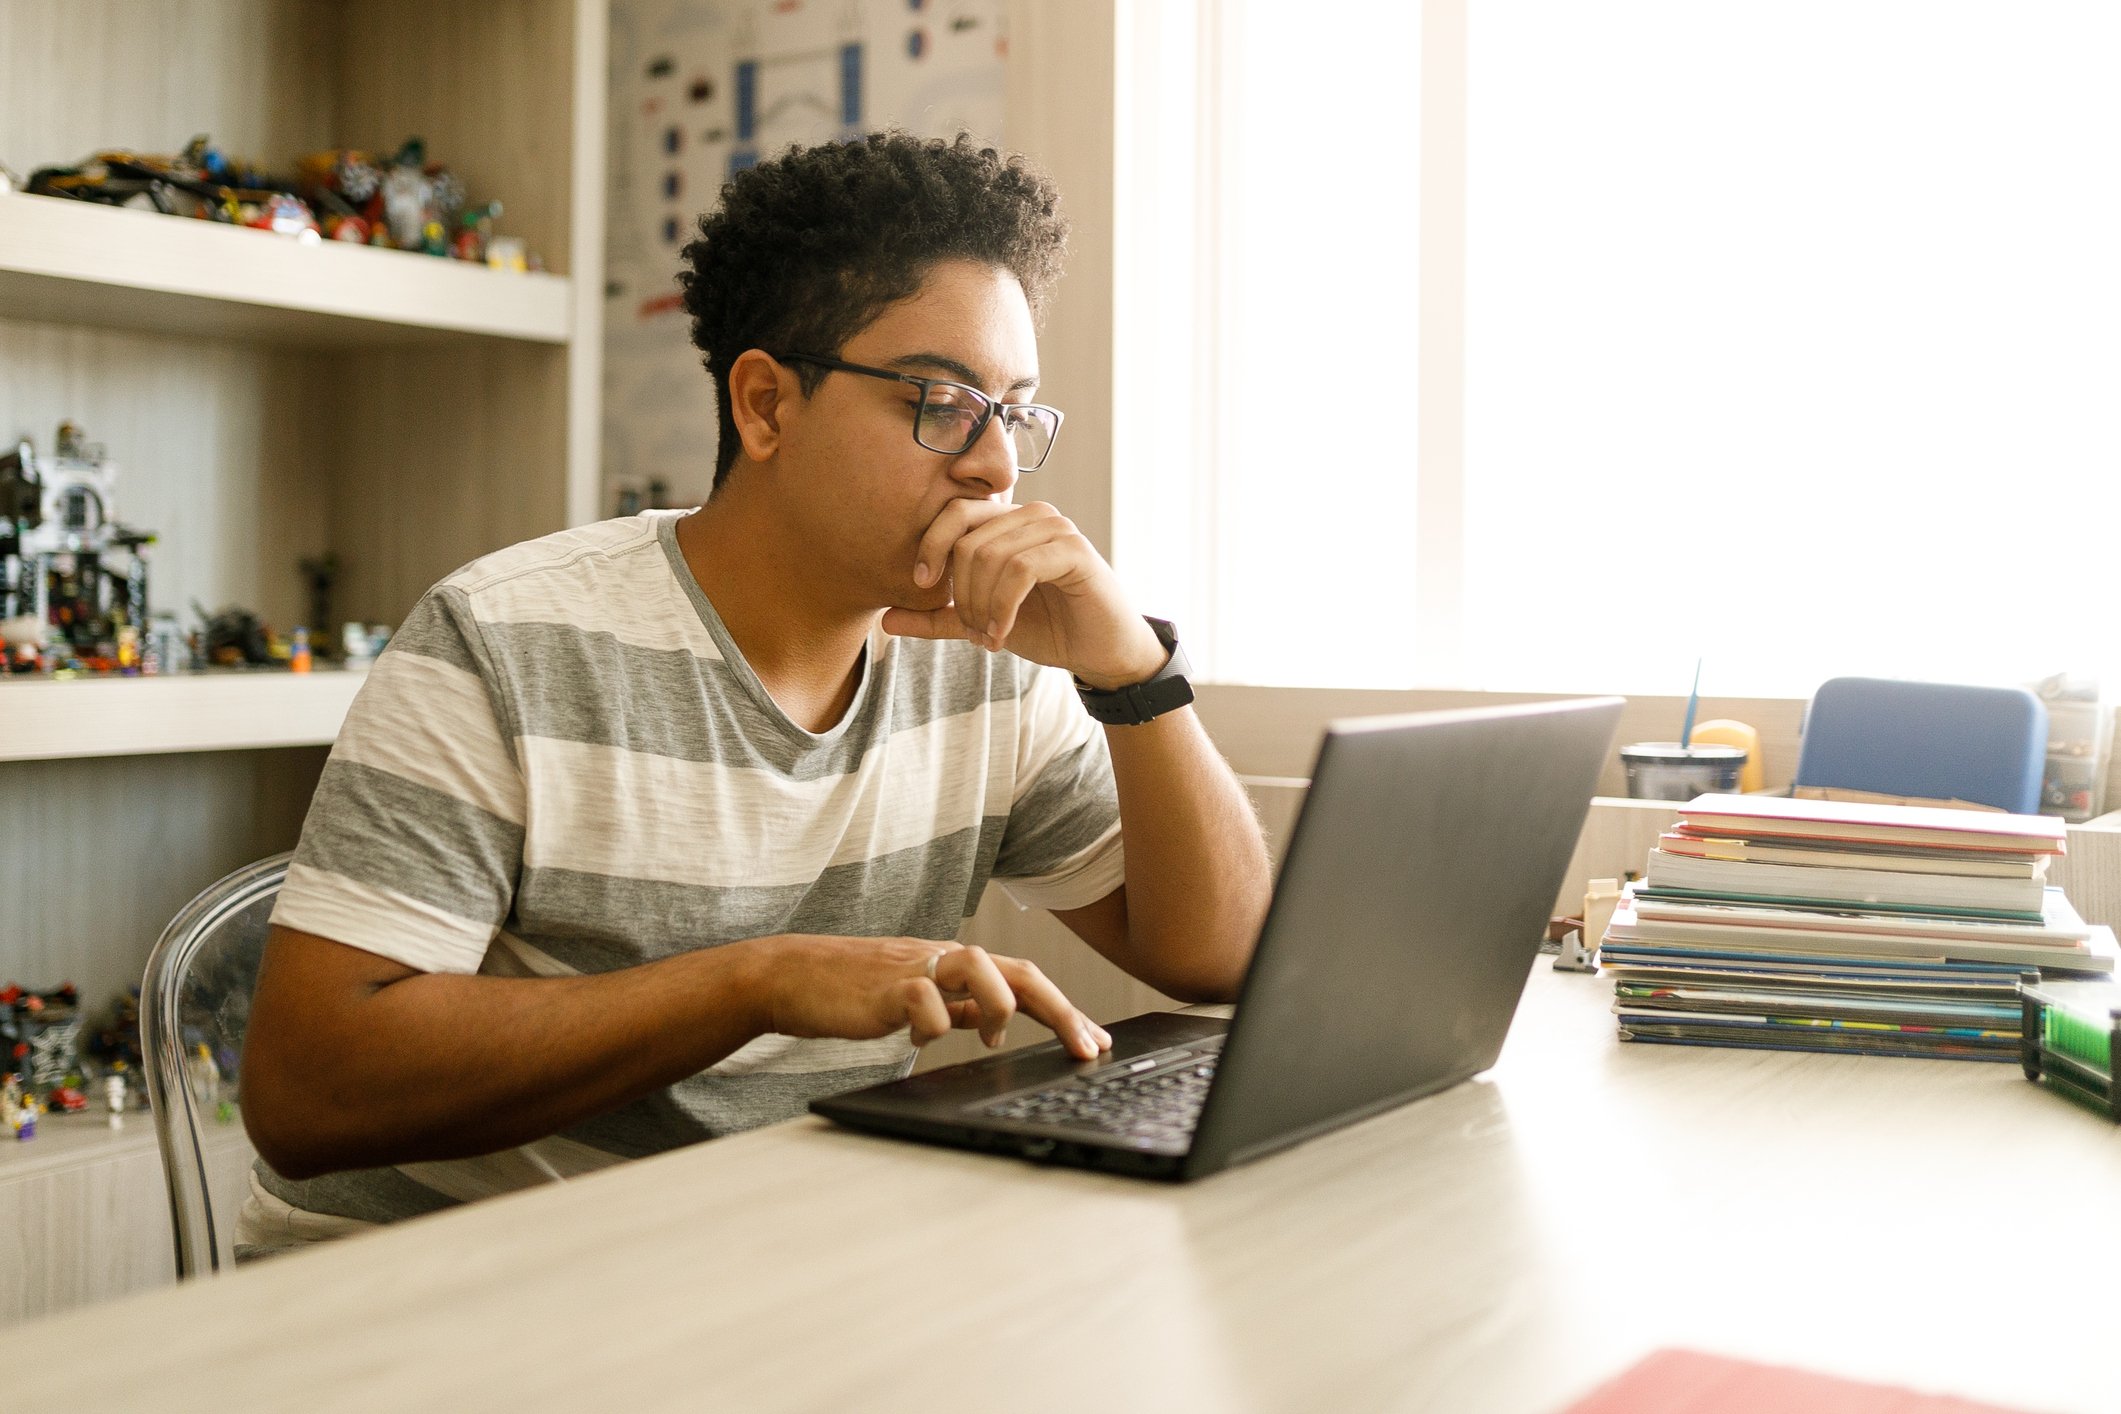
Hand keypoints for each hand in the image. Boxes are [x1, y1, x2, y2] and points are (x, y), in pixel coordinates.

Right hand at [752, 935, 1112, 1059]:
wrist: (793, 976)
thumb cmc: (854, 990)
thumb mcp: (918, 999)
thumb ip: (955, 1006)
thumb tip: (992, 1024)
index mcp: (956, 965)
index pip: (1024, 979)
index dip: (1065, 1009)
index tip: (1096, 1041)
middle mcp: (944, 959)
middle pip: (1018, 970)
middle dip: (1061, 1009)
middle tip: (1087, 1046)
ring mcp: (916, 967)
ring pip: (979, 965)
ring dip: (998, 1007)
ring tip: (991, 1039)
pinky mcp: (884, 986)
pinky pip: (923, 999)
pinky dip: (931, 1026)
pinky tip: (916, 1041)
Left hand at [882, 499, 1166, 689]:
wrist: (1101, 651)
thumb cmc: (1048, 629)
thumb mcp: (982, 623)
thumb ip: (937, 618)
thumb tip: (884, 619)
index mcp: (1009, 522)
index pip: (956, 513)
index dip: (932, 545)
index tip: (923, 586)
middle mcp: (1032, 515)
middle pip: (968, 539)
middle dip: (961, 593)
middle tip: (971, 630)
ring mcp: (1056, 528)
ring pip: (991, 555)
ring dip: (982, 605)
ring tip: (990, 636)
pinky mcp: (1074, 550)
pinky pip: (1020, 569)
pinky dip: (1003, 607)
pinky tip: (1003, 633)